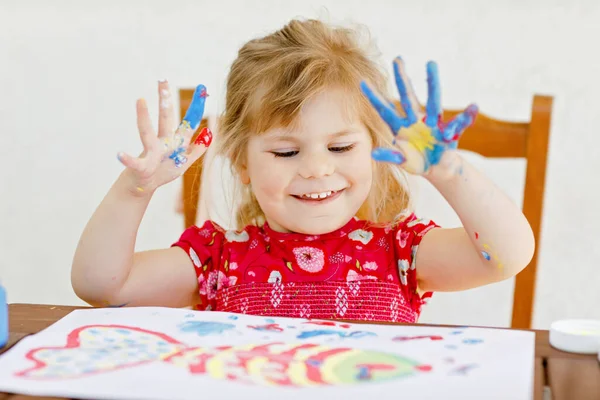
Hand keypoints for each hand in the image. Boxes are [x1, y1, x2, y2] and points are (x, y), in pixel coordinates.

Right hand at [117, 81, 211, 194]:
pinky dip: (127, 159)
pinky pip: (135, 163)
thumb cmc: (163, 171)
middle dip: (165, 100)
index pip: (188, 121)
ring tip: (140, 100)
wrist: (143, 186)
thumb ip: (197, 148)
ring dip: (145, 118)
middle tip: (162, 80)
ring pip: (148, 133)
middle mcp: (163, 143)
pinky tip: (119, 154)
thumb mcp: (184, 161)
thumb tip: (209, 132)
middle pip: (165, 118)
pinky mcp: (141, 167)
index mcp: (176, 142)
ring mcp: (152, 153)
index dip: (196, 107)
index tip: (202, 89)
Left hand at [360, 57, 477, 178]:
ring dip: (432, 82)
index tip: (361, 83)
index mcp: (401, 127)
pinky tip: (473, 107)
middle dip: (402, 79)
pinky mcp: (448, 131)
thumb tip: (374, 153)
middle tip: (397, 58)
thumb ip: (390, 156)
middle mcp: (415, 120)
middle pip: (408, 97)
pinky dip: (467, 116)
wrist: (436, 169)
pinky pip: (459, 123)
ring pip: (433, 100)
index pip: (385, 110)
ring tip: (430, 63)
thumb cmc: (416, 163)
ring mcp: (432, 123)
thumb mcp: (402, 161)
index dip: (374, 98)